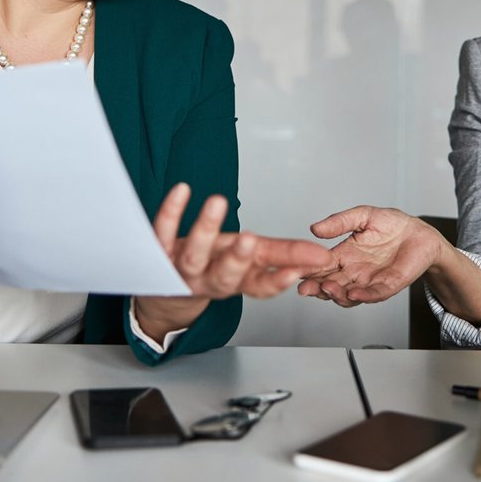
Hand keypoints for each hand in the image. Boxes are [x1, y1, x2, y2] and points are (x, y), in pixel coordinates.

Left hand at [135, 183, 333, 337]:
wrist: (165, 291)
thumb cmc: (214, 268)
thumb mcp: (251, 265)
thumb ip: (285, 258)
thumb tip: (322, 256)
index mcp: (236, 282)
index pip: (260, 286)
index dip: (277, 281)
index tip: (298, 270)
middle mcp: (209, 279)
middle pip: (223, 275)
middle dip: (237, 259)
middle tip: (250, 239)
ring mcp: (182, 268)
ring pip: (192, 255)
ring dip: (205, 229)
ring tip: (218, 202)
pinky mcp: (158, 253)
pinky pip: (161, 231)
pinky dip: (171, 212)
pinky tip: (182, 191)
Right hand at [296, 206, 445, 306]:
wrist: (420, 233)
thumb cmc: (392, 225)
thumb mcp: (362, 216)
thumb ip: (340, 222)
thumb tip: (314, 228)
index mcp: (343, 256)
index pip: (321, 266)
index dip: (308, 270)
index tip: (295, 269)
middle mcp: (353, 272)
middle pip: (329, 285)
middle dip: (316, 288)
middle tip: (305, 287)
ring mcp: (369, 282)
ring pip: (347, 295)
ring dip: (336, 295)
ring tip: (327, 288)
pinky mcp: (388, 285)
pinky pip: (374, 294)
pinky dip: (363, 296)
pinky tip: (354, 294)